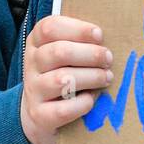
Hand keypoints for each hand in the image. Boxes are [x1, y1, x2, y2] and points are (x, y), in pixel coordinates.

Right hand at [19, 14, 113, 143]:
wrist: (40, 115)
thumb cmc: (62, 74)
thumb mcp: (65, 54)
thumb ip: (81, 41)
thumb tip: (111, 35)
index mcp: (37, 42)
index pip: (50, 27)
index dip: (78, 29)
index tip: (99, 35)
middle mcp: (31, 64)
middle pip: (59, 52)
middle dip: (91, 54)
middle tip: (108, 59)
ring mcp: (33, 90)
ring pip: (62, 80)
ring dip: (91, 77)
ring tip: (107, 78)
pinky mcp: (40, 115)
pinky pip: (63, 109)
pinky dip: (83, 103)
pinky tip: (92, 99)